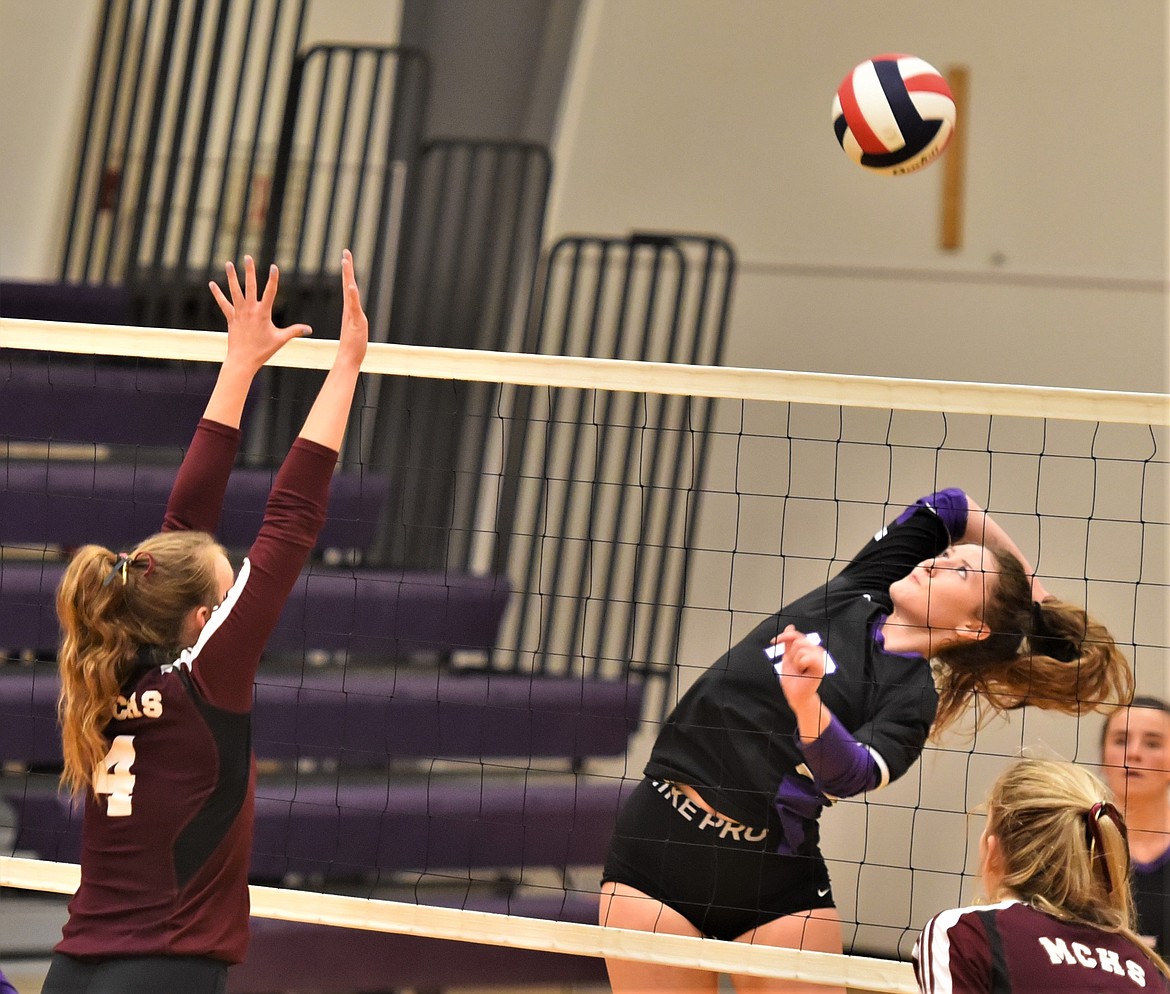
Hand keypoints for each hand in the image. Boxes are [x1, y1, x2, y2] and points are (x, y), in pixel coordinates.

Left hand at [208, 257, 311, 372]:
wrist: (243, 360)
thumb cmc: (262, 351)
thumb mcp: (280, 340)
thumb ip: (294, 331)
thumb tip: (309, 329)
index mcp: (263, 313)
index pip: (270, 292)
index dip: (273, 279)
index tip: (274, 267)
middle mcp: (250, 310)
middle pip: (250, 286)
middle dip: (249, 271)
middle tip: (248, 257)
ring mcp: (239, 313)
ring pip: (234, 291)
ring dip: (231, 277)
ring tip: (228, 263)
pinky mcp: (230, 318)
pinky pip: (223, 303)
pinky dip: (218, 294)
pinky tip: (212, 284)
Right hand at [335, 249, 367, 370]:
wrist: (348, 358)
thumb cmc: (352, 347)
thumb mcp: (356, 331)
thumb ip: (355, 324)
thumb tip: (356, 324)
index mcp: (350, 309)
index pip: (350, 287)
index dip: (348, 273)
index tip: (346, 257)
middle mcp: (350, 309)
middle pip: (349, 284)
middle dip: (347, 268)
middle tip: (346, 252)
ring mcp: (352, 314)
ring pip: (350, 291)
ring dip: (348, 276)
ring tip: (345, 261)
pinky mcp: (355, 321)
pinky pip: (353, 306)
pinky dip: (352, 295)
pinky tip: (350, 286)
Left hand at [771, 624, 828, 711]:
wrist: (795, 694)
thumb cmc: (792, 677)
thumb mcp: (788, 656)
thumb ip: (789, 642)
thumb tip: (790, 626)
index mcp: (809, 647)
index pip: (796, 635)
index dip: (784, 636)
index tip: (773, 641)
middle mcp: (816, 650)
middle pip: (798, 641)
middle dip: (790, 654)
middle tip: (794, 666)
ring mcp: (819, 658)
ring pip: (800, 648)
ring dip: (795, 661)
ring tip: (799, 669)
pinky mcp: (820, 666)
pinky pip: (806, 657)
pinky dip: (800, 664)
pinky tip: (803, 671)